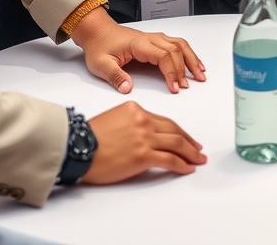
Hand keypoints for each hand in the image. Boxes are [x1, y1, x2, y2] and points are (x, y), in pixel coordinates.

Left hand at [71, 8, 204, 93]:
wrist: (97, 31)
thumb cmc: (99, 46)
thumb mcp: (101, 64)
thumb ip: (115, 77)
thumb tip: (128, 89)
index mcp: (140, 44)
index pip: (163, 56)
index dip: (172, 72)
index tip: (175, 87)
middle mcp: (151, 39)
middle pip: (176, 50)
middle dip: (185, 69)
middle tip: (188, 86)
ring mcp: (154, 38)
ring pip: (179, 45)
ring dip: (191, 59)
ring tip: (200, 74)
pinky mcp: (155, 41)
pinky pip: (176, 44)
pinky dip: (188, 53)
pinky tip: (193, 63)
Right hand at [83, 101, 205, 182]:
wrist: (78, 147)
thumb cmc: (88, 137)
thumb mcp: (113, 118)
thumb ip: (131, 122)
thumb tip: (143, 134)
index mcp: (136, 109)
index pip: (163, 120)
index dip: (176, 130)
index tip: (184, 137)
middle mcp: (144, 120)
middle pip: (173, 129)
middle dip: (188, 140)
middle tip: (197, 147)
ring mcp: (145, 137)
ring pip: (176, 143)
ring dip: (190, 152)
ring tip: (198, 158)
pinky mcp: (144, 155)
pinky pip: (170, 159)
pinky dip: (182, 164)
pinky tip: (188, 167)